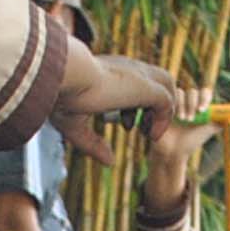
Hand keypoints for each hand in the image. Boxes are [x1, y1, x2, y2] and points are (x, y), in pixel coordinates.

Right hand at [57, 49, 183, 162]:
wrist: (66, 74)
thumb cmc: (61, 95)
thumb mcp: (74, 124)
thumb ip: (92, 143)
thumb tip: (109, 162)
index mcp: (109, 70)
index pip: (134, 80)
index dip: (134, 104)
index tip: (126, 124)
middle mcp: (127, 68)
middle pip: (156, 79)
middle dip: (154, 105)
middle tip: (144, 129)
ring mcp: (139, 75)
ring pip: (167, 86)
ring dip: (163, 111)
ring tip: (151, 134)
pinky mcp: (147, 87)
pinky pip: (168, 102)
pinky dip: (164, 120)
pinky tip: (152, 136)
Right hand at [145, 91, 220, 204]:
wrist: (171, 152)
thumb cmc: (189, 143)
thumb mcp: (207, 132)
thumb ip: (219, 122)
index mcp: (199, 106)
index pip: (204, 93)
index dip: (204, 98)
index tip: (202, 110)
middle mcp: (188, 103)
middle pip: (192, 92)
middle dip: (192, 104)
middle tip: (190, 119)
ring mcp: (175, 104)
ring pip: (180, 93)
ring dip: (182, 105)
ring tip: (182, 120)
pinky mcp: (163, 106)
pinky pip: (168, 96)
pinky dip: (171, 105)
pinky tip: (171, 117)